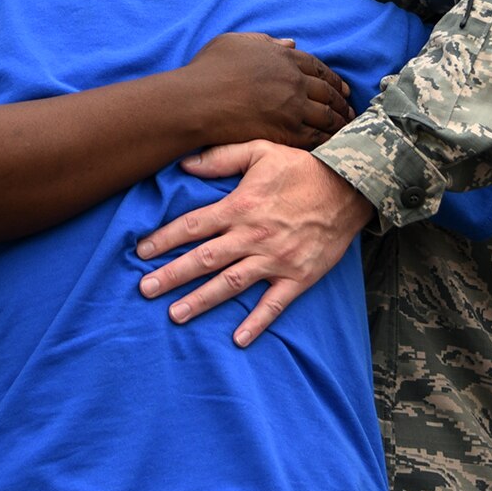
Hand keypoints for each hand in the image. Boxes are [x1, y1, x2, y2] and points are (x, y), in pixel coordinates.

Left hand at [135, 141, 372, 345]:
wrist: (350, 188)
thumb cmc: (302, 168)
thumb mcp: (261, 151)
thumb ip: (221, 157)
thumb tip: (184, 164)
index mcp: (240, 207)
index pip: (193, 226)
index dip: (164, 240)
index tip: (141, 253)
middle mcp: (253, 236)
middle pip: (204, 260)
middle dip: (172, 275)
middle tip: (145, 290)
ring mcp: (276, 259)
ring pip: (231, 284)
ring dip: (201, 301)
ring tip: (175, 314)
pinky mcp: (298, 276)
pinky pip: (274, 304)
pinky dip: (257, 323)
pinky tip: (238, 340)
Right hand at [186, 33, 350, 151]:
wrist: (198, 101)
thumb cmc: (209, 70)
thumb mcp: (235, 42)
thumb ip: (265, 42)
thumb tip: (290, 43)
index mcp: (283, 57)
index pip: (318, 67)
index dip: (333, 79)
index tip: (343, 89)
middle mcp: (294, 80)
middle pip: (328, 92)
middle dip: (342, 103)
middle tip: (351, 111)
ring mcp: (293, 107)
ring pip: (327, 115)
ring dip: (340, 122)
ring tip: (347, 129)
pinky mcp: (287, 131)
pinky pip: (316, 137)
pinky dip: (328, 140)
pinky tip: (333, 145)